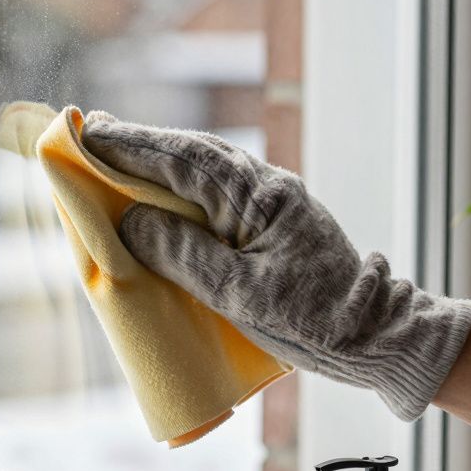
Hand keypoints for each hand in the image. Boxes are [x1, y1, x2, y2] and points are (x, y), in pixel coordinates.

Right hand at [82, 111, 470, 420]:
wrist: (379, 337)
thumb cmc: (315, 322)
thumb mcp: (242, 296)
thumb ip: (185, 256)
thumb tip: (132, 222)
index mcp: (261, 199)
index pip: (185, 162)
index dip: (134, 148)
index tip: (91, 134)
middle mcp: (268, 189)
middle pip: (195, 154)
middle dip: (142, 144)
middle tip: (93, 133)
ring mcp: (274, 204)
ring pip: (208, 168)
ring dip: (162, 160)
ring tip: (119, 154)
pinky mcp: (276, 224)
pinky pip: (220, 191)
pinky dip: (184, 184)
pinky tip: (166, 191)